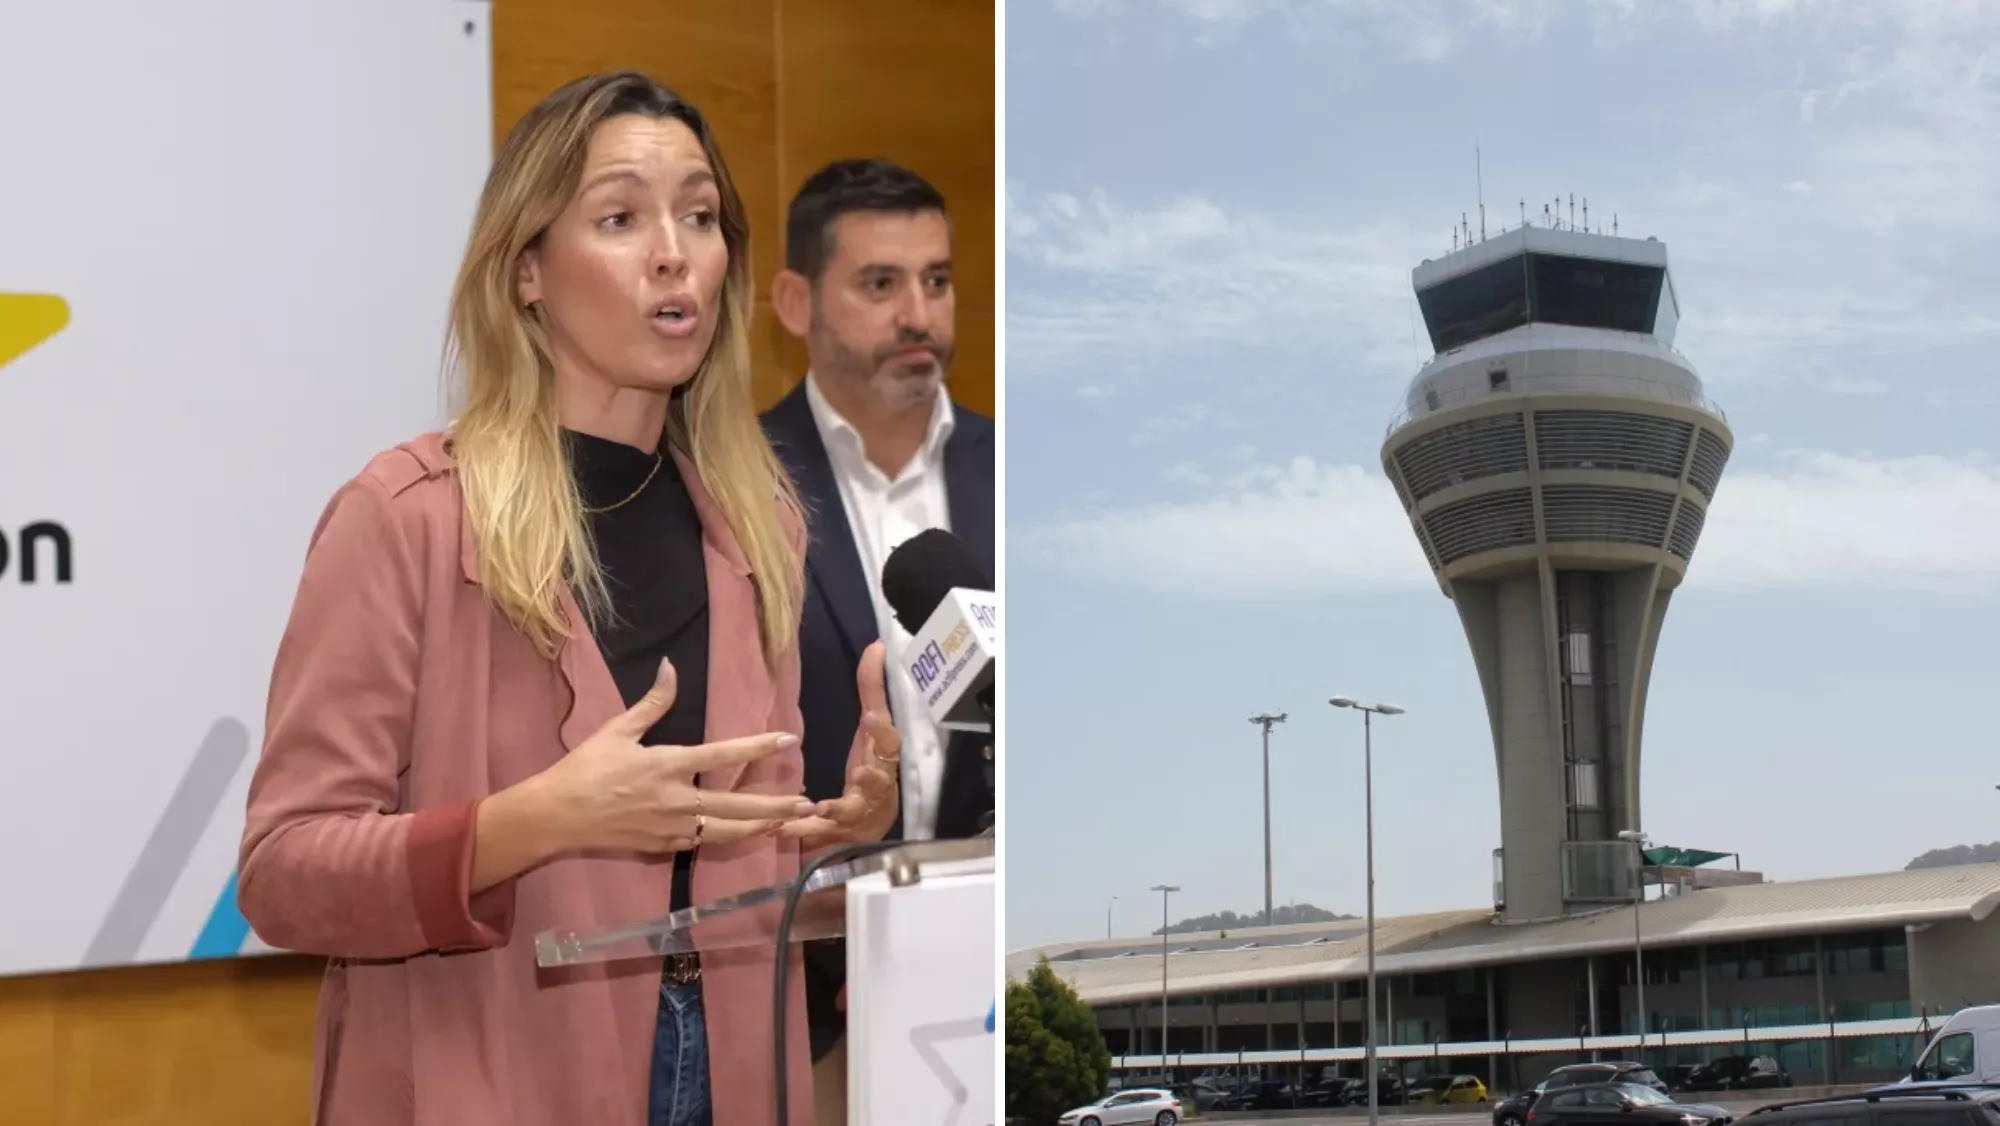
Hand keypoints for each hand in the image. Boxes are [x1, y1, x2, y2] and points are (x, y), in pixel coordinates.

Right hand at [529, 658, 815, 854]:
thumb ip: (652, 703)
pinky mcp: (663, 846)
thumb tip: (670, 668)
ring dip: (762, 828)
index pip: (722, 755)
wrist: (557, 815)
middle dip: (777, 807)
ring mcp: (671, 828)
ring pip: (726, 832)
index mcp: (666, 765)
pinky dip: (728, 838)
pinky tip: (748, 834)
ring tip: (790, 825)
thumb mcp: (616, 730)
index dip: (757, 747)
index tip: (788, 741)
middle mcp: (676, 800)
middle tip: (810, 806)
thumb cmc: (585, 769)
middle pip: (737, 806)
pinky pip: (703, 842)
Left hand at [779, 641, 900, 846]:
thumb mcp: (871, 728)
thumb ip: (872, 689)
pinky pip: (818, 832)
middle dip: (871, 779)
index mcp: (883, 759)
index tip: (869, 716)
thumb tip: (876, 645)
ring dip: (837, 810)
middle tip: (860, 771)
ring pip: (851, 812)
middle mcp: (876, 788)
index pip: (890, 743)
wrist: (868, 825)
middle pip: (879, 783)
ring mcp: (858, 814)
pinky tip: (779, 828)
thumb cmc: (870, 768)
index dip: (882, 731)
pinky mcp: (837, 833)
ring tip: (821, 807)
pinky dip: (801, 831)